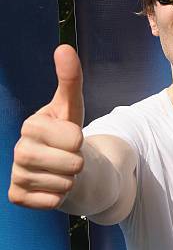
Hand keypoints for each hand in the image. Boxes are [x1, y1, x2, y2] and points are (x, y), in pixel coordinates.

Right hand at [8, 44, 84, 208]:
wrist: (62, 166)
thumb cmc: (67, 134)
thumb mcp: (72, 107)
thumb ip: (70, 79)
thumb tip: (64, 47)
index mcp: (31, 125)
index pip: (73, 138)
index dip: (80, 140)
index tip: (71, 138)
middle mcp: (18, 149)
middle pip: (70, 163)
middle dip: (79, 162)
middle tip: (71, 158)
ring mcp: (16, 174)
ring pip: (63, 185)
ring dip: (71, 180)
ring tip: (63, 171)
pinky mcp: (17, 196)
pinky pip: (51, 202)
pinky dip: (60, 196)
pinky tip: (53, 186)